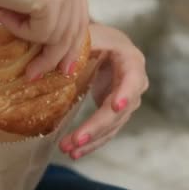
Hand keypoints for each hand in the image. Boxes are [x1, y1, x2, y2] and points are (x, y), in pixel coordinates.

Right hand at [0, 0, 88, 79]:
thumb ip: (47, 2)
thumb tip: (56, 42)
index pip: (79, 13)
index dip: (70, 40)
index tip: (64, 63)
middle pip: (74, 28)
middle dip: (58, 55)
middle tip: (39, 73)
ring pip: (57, 36)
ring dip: (29, 40)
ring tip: (5, 30)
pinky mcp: (51, 0)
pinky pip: (41, 34)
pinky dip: (19, 31)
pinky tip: (1, 14)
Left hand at [59, 23, 147, 159]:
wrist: (99, 45)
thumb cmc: (93, 37)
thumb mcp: (87, 35)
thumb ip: (75, 47)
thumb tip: (54, 70)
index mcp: (131, 61)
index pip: (132, 80)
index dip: (125, 93)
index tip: (116, 106)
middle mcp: (134, 84)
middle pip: (120, 110)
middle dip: (98, 126)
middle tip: (77, 139)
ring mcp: (126, 101)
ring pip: (112, 125)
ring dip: (91, 139)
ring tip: (68, 150)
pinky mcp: (114, 113)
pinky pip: (105, 132)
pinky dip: (91, 143)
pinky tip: (74, 153)